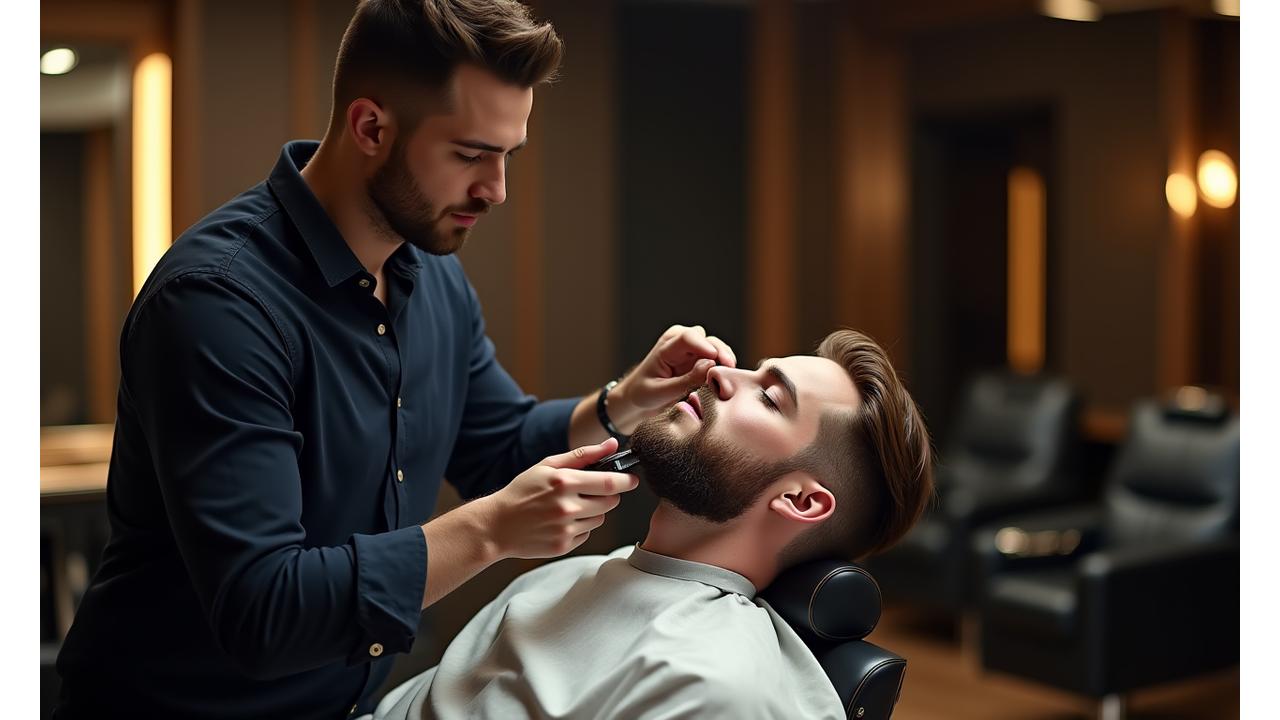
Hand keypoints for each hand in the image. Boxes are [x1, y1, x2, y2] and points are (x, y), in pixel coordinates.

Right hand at [477, 438, 638, 559]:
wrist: (496, 525)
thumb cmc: (522, 491)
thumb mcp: (548, 466)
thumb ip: (583, 455)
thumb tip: (612, 445)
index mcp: (564, 482)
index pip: (611, 483)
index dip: (626, 481)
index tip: (631, 479)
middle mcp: (567, 507)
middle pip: (610, 502)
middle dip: (608, 496)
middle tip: (591, 492)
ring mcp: (565, 528)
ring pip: (600, 519)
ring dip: (594, 512)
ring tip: (570, 507)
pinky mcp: (563, 545)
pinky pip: (587, 534)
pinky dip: (580, 528)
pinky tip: (561, 522)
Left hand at [610, 324, 736, 431]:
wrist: (639, 398)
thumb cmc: (645, 394)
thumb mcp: (662, 392)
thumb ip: (686, 380)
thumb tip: (711, 365)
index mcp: (666, 348)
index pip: (687, 338)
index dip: (704, 345)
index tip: (716, 358)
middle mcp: (680, 343)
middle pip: (705, 339)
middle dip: (719, 351)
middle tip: (730, 368)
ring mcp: (691, 350)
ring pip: (715, 345)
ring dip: (723, 357)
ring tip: (729, 374)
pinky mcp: (699, 359)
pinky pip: (717, 357)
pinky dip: (723, 364)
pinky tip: (725, 376)